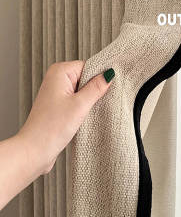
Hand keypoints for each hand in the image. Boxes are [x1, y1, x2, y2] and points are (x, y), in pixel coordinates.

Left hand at [17, 60, 114, 176]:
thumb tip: (109, 74)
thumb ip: (97, 87)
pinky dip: (84, 107)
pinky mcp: (59, 105)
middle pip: (87, 77)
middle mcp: (56, 79)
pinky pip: (78, 100)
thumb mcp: (81, 104)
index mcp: (60, 72)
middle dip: (95, 90)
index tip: (107, 89)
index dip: (99, 78)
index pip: (89, 66)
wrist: (34, 151)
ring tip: (87, 112)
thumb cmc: (51, 128)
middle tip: (95, 103)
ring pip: (83, 90)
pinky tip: (84, 117)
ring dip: (90, 101)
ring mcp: (57, 92)